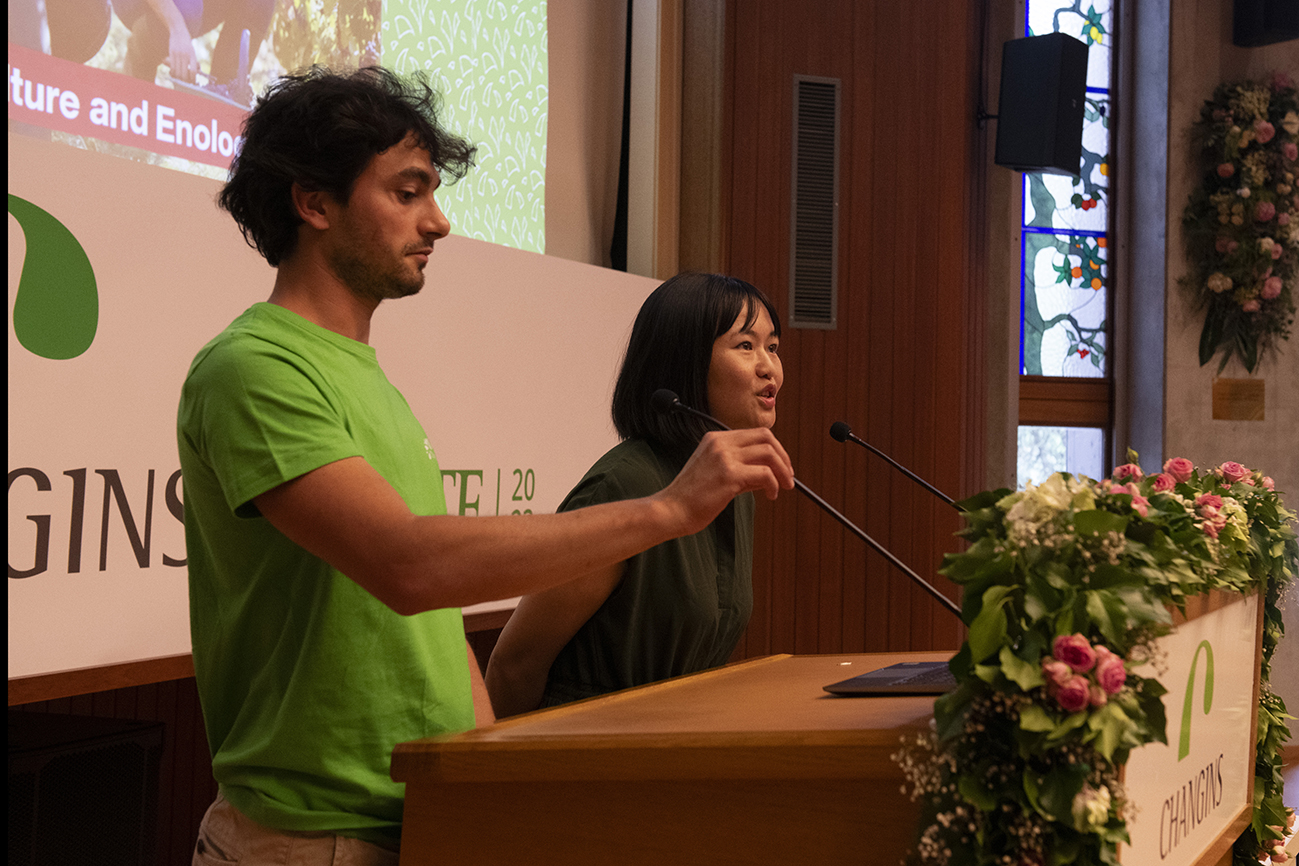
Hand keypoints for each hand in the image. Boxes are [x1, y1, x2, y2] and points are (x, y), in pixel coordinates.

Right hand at [166, 28, 198, 81]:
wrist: (178, 31)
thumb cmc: (186, 43)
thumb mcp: (192, 51)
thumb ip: (192, 61)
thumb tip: (194, 73)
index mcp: (192, 55)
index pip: (193, 71)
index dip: (192, 79)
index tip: (193, 81)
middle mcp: (185, 55)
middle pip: (184, 73)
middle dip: (185, 80)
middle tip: (186, 81)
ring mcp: (177, 54)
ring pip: (177, 71)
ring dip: (178, 77)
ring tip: (180, 78)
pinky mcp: (171, 53)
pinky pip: (171, 66)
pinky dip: (172, 72)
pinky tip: (173, 73)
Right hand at [656, 428, 793, 535]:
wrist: (671, 510)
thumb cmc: (691, 497)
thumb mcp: (715, 473)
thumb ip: (739, 468)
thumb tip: (768, 474)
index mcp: (715, 439)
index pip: (755, 434)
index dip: (774, 448)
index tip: (781, 466)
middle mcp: (720, 442)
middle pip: (766, 436)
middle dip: (783, 456)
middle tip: (788, 476)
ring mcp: (724, 457)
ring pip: (769, 453)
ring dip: (783, 470)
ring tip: (784, 486)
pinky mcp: (729, 475)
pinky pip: (764, 474)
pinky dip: (773, 484)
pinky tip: (771, 495)